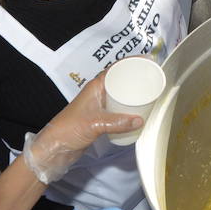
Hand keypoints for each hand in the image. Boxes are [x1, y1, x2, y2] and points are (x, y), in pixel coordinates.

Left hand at [23, 71, 143, 183]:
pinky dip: (129, 108)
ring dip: (134, 94)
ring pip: (121, 95)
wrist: (55, 148)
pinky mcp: (101, 118)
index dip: (132, 62)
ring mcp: (100, 106)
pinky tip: (139, 112)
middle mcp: (99, 93)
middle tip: (155, 79)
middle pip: (121, 80)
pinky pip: (119, 108)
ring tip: (151, 94)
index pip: (116, 68)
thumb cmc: (70, 129)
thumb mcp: (95, 124)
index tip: (149, 61)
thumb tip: (141, 120)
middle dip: (137, 78)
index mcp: (96, 86)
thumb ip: (118, 122)